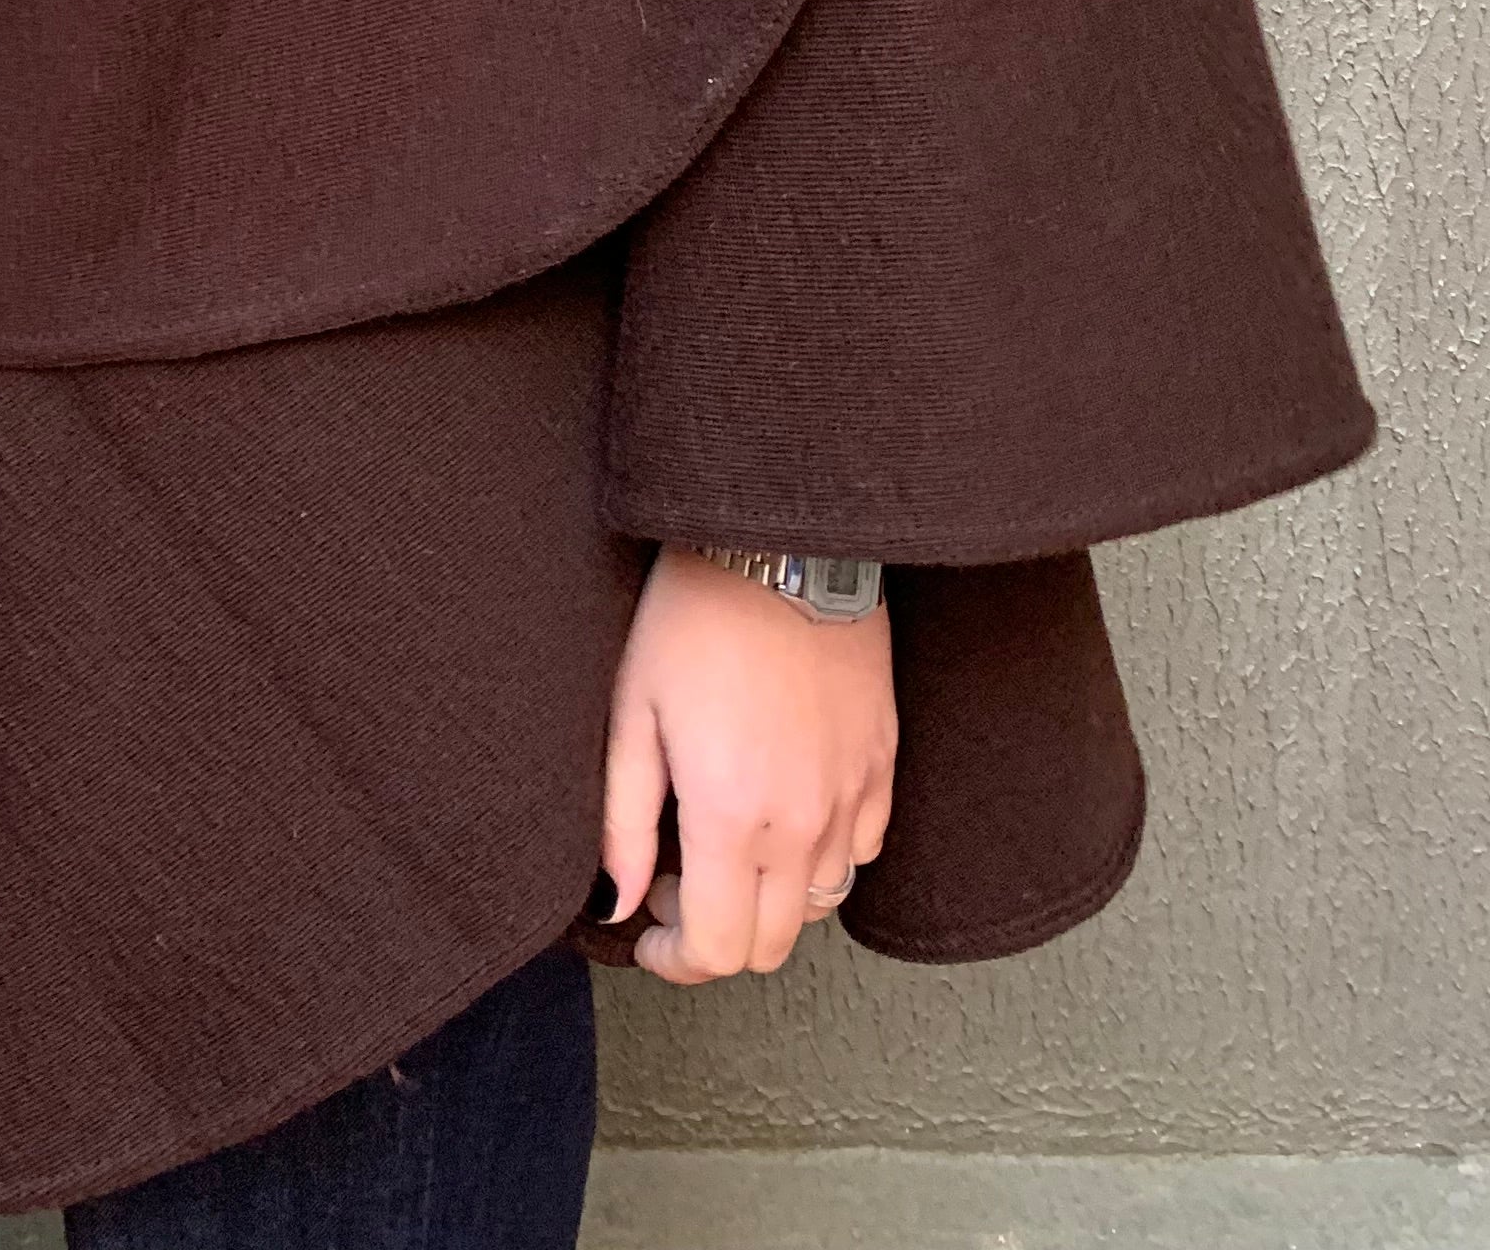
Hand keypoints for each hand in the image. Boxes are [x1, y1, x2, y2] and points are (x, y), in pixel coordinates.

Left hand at [597, 546, 896, 980]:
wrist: (780, 542)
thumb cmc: (693, 617)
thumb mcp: (632, 714)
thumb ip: (623, 824)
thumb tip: (618, 904)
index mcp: (732, 817)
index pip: (717, 951)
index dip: (675, 960)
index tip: (648, 933)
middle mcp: (802, 823)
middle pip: (769, 945)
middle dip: (715, 936)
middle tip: (676, 881)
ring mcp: (852, 795)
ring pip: (816, 903)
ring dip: (767, 897)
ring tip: (726, 838)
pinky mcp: (883, 763)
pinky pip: (860, 849)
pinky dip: (820, 855)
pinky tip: (782, 809)